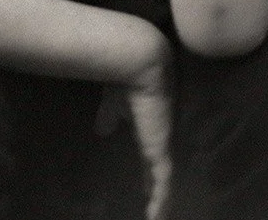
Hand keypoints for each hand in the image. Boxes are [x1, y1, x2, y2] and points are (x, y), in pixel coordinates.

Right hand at [95, 33, 174, 219]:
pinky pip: (164, 185)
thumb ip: (111, 117)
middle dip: (157, 188)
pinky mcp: (161, 150)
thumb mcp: (113, 103)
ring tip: (155, 219)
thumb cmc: (125, 78)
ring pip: (166, 181)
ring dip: (162, 202)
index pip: (151, 153)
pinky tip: (156, 218)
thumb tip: (102, 130)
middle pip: (161, 169)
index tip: (146, 185)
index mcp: (150, 125)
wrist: (140, 63)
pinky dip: (161, 203)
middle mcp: (160, 136)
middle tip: (154, 205)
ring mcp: (163, 144)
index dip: (149, 171)